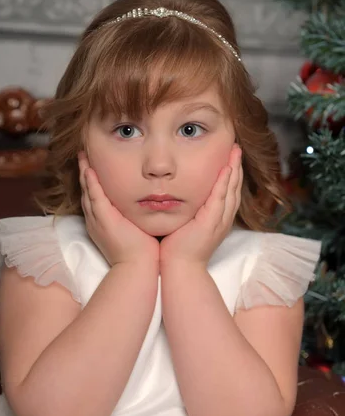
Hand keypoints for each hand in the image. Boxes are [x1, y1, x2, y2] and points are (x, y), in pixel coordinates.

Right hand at [78, 152, 159, 268]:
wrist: (138, 268)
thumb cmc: (142, 253)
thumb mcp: (137, 230)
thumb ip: (139, 217)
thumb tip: (149, 205)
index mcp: (103, 223)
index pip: (96, 197)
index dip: (93, 181)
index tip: (95, 166)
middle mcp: (97, 220)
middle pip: (87, 191)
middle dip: (85, 173)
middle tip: (84, 156)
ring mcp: (98, 219)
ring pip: (88, 191)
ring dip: (84, 172)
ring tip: (83, 156)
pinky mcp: (103, 219)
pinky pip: (94, 197)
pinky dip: (91, 183)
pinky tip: (89, 170)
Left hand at [160, 144, 242, 268]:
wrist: (179, 268)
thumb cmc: (177, 248)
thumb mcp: (185, 223)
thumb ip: (187, 209)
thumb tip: (177, 193)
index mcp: (217, 218)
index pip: (228, 190)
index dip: (230, 172)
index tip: (230, 155)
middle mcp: (222, 218)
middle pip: (234, 187)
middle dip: (236, 166)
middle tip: (237, 147)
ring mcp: (219, 220)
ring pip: (231, 190)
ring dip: (234, 169)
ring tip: (235, 152)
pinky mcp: (212, 222)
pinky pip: (221, 198)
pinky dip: (225, 183)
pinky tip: (227, 169)